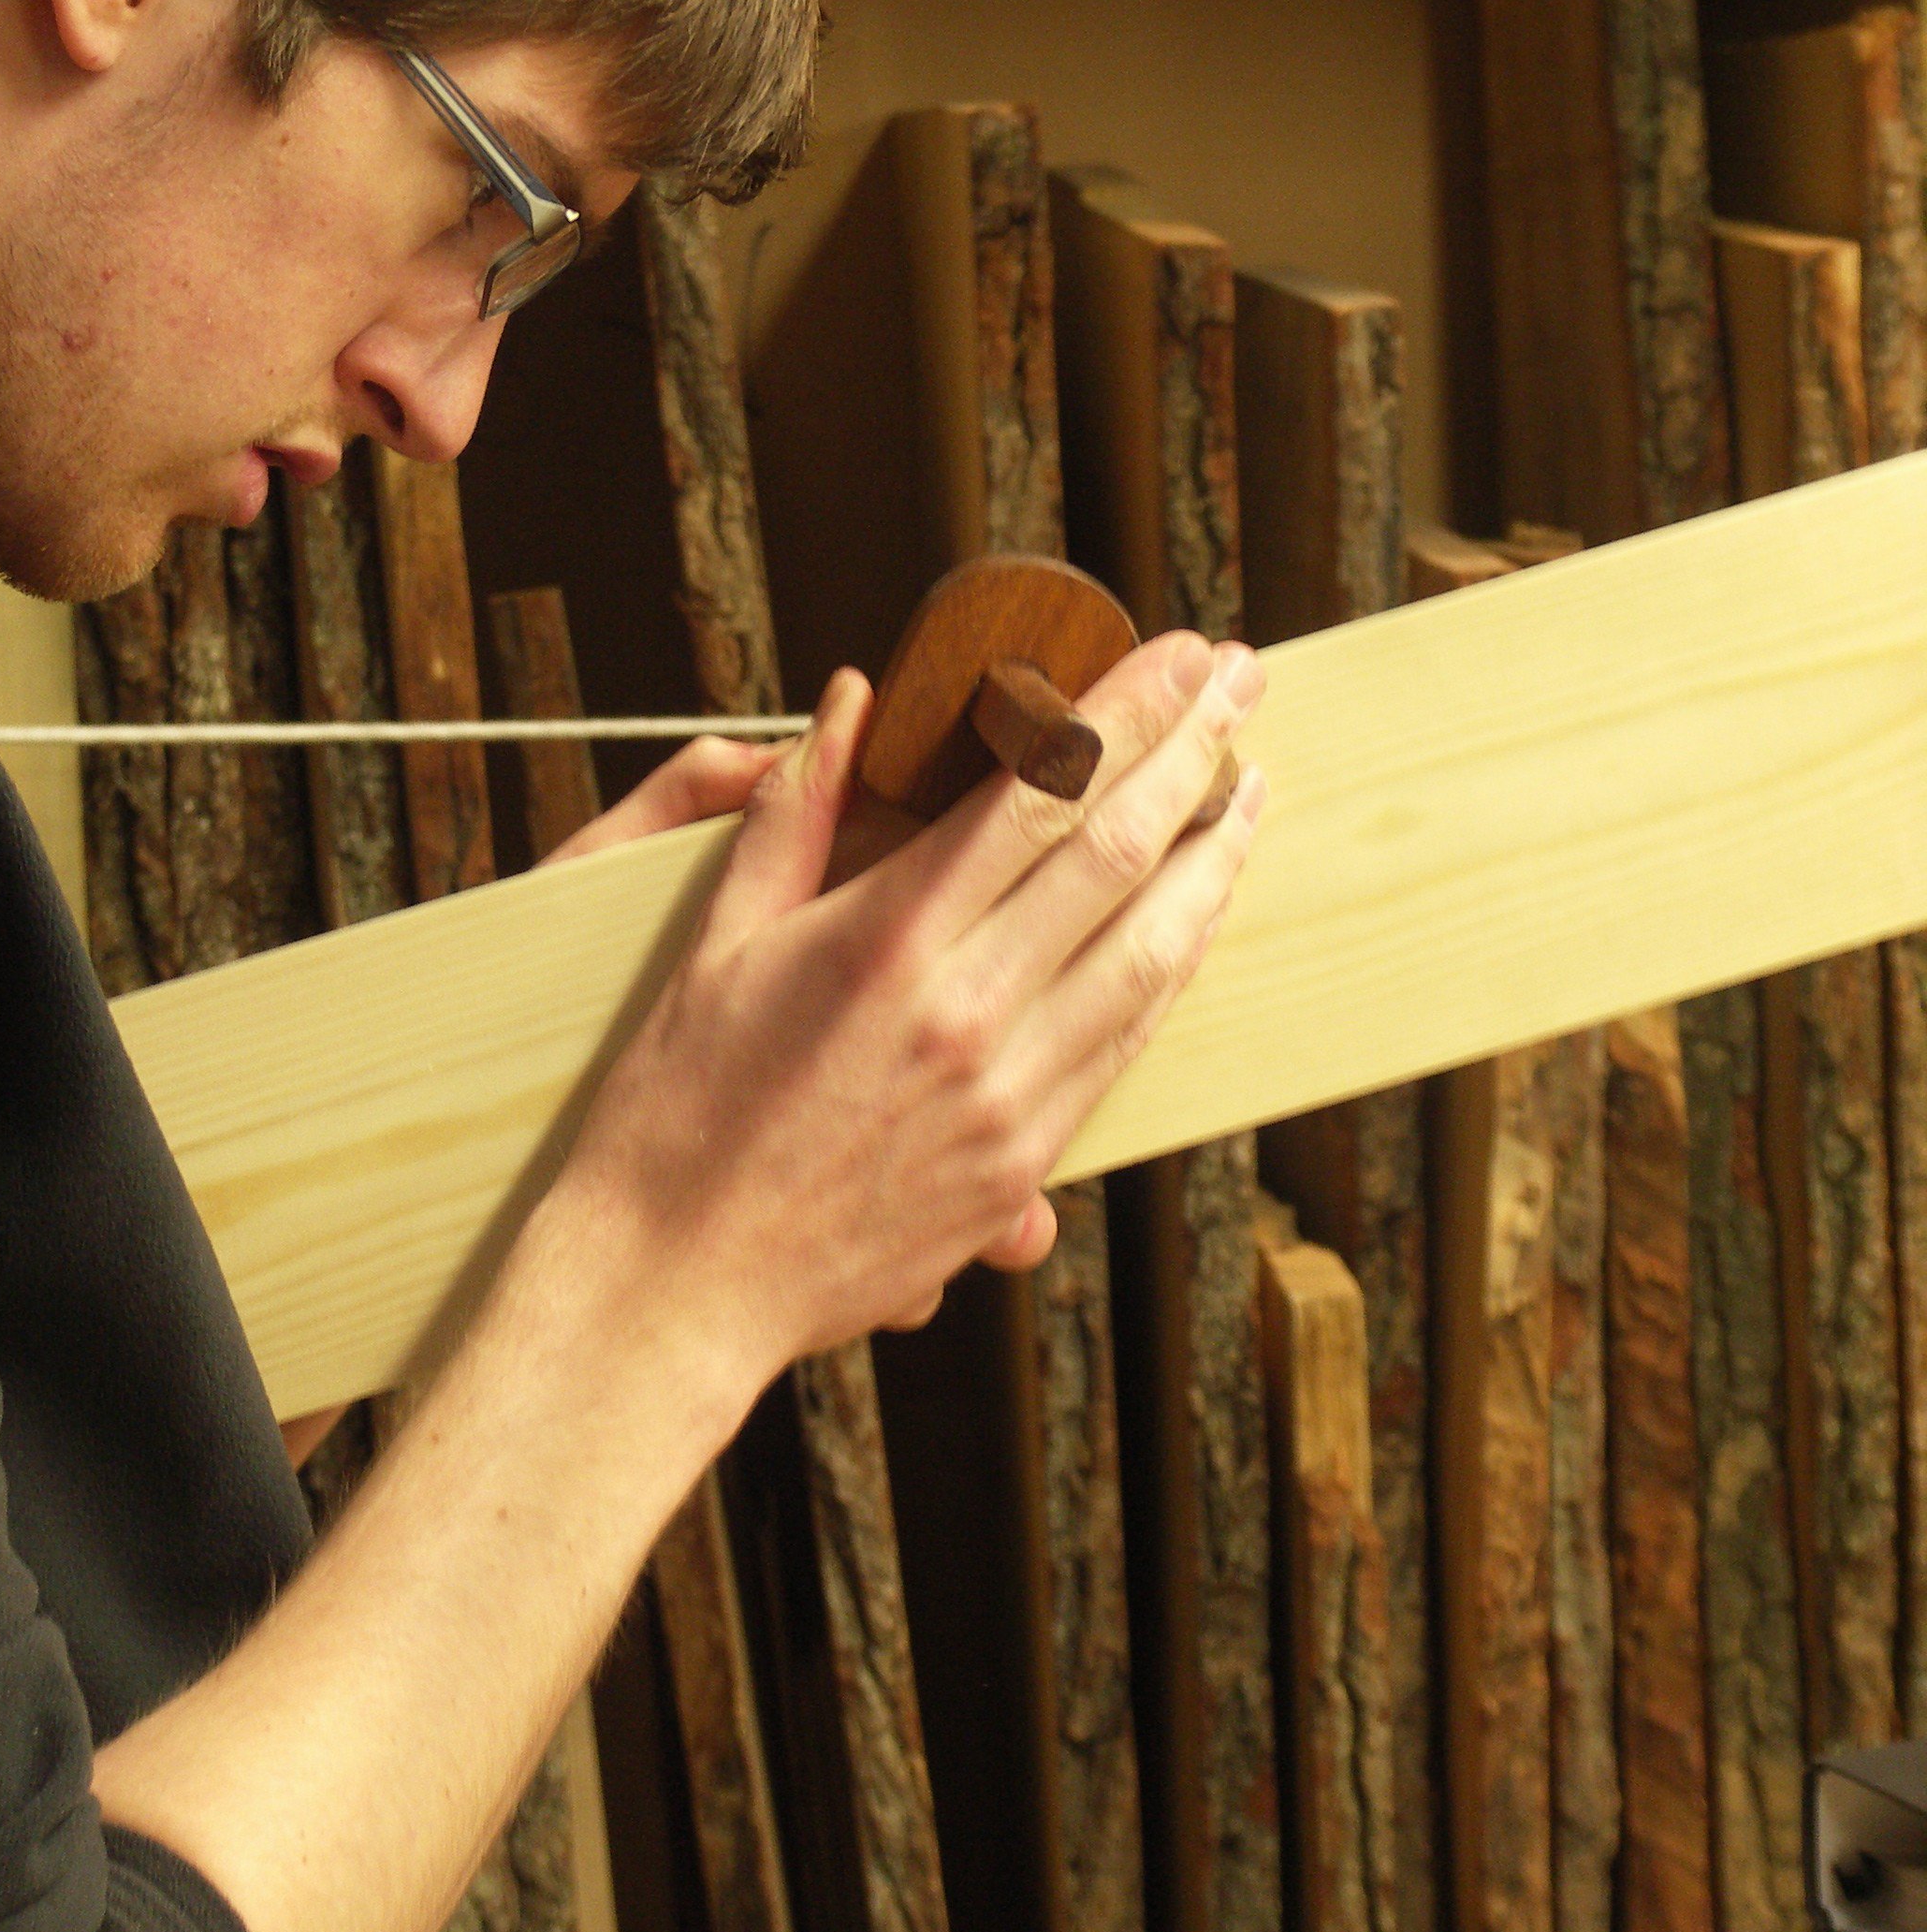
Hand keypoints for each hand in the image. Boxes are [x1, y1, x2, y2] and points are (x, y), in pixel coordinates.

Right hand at [551, 630, 1265, 1404]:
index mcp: (888, 940)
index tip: (1176, 652)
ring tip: (1252, 785)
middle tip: (1245, 679)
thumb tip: (849, 696)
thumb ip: (794, 812)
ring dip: (1213, 858)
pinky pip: (1127, 1041)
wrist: (679, 1279)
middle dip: (1196, 752)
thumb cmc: (679, 1108)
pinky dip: (1176, 963)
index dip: (1125, 708)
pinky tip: (1200, 913)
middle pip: (1118, 854)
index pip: (1041, 791)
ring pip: (1152, 953)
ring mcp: (1009, 1095)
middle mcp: (966, 1012)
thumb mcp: (718, 940)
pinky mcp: (1024, 1165)